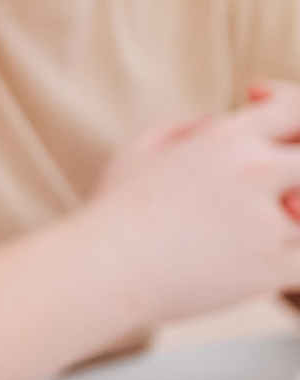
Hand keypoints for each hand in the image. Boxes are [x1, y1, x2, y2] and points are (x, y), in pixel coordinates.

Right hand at [77, 84, 299, 326]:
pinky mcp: (273, 266)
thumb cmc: (112, 214)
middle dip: (296, 176)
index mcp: (226, 138)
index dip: (294, 119)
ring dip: (293, 221)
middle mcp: (253, 170)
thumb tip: (217, 122)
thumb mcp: (137, 148)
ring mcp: (267, 220)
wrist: (100, 270)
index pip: (296, 109)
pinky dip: (294, 262)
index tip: (274, 140)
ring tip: (261, 233)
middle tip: (277, 196)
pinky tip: (266, 263)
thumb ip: (185, 125)